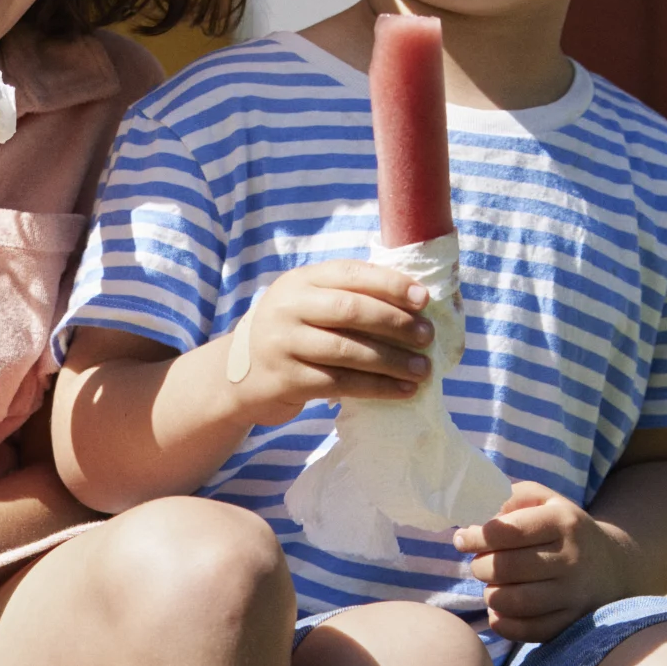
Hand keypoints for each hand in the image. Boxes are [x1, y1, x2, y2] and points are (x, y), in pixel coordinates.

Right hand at [221, 261, 433, 424]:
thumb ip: (347, 296)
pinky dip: (376, 388)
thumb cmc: (292, 334)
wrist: (239, 376)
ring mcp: (283, 344)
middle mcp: (288, 307)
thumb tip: (415, 303)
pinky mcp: (286, 380)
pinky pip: (340, 384)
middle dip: (395, 323)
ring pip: (347, 351)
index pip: (350, 274)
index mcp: (300, 280)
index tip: (423, 299)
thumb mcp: (308, 303)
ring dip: (392, 361)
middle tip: (427, 337)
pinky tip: (402, 391)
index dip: (390, 284)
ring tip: (422, 369)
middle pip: (350, 310)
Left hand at [458, 482, 598, 640]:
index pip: (507, 531)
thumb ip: (512, 498)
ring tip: (493, 586)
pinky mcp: (571, 622)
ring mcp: (573, 594)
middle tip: (480, 564)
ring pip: (513, 601)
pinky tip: (501, 608)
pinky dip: (503, 622)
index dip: (476, 537)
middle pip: (505, 568)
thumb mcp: (546, 501)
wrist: (612, 567)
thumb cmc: (565, 530)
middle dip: (480, 566)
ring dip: (490, 594)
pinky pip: (526, 630)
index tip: (463, 540)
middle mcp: (572, 558)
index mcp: (563, 522)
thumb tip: (476, 519)